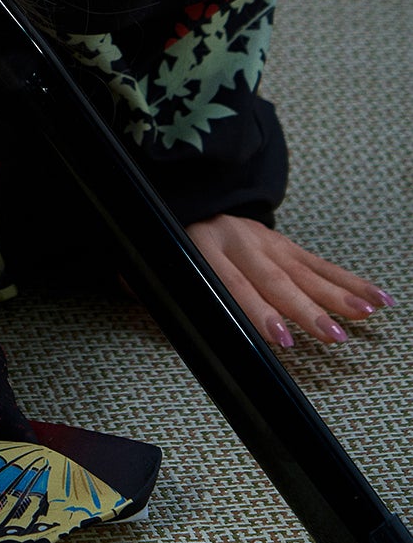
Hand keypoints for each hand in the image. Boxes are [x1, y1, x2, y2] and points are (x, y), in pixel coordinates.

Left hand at [185, 213, 393, 351]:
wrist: (194, 205)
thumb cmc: (181, 252)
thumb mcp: (169, 271)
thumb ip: (179, 295)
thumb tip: (200, 328)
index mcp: (204, 249)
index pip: (233, 283)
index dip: (258, 310)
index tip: (281, 337)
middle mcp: (240, 242)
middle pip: (276, 279)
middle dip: (306, 309)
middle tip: (331, 334)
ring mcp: (266, 241)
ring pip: (303, 271)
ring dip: (336, 295)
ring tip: (362, 314)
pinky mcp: (286, 245)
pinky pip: (319, 265)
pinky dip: (348, 282)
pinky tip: (373, 297)